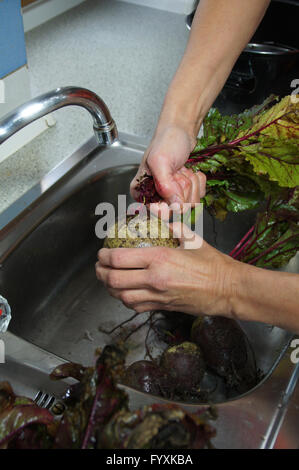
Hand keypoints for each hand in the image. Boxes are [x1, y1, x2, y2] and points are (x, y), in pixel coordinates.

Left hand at [95, 223, 236, 316]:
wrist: (227, 289)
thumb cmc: (213, 264)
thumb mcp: (192, 238)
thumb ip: (173, 227)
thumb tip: (160, 219)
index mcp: (160, 258)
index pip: (119, 258)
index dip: (104, 256)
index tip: (101, 253)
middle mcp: (154, 278)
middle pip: (114, 280)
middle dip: (101, 273)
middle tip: (99, 267)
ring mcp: (157, 296)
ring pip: (121, 296)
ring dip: (110, 289)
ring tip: (107, 280)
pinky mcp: (162, 307)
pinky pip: (135, 306)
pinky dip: (124, 300)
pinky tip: (124, 293)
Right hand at [130, 126, 205, 205]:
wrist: (181, 131)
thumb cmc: (166, 142)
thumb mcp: (160, 161)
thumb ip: (165, 185)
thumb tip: (174, 206)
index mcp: (141, 193)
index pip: (156, 213)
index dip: (168, 204)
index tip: (172, 186)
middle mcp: (155, 197)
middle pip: (176, 210)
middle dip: (182, 188)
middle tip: (177, 172)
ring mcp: (171, 196)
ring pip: (189, 204)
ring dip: (191, 183)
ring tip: (182, 169)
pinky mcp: (185, 193)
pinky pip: (198, 197)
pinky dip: (198, 181)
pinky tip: (189, 171)